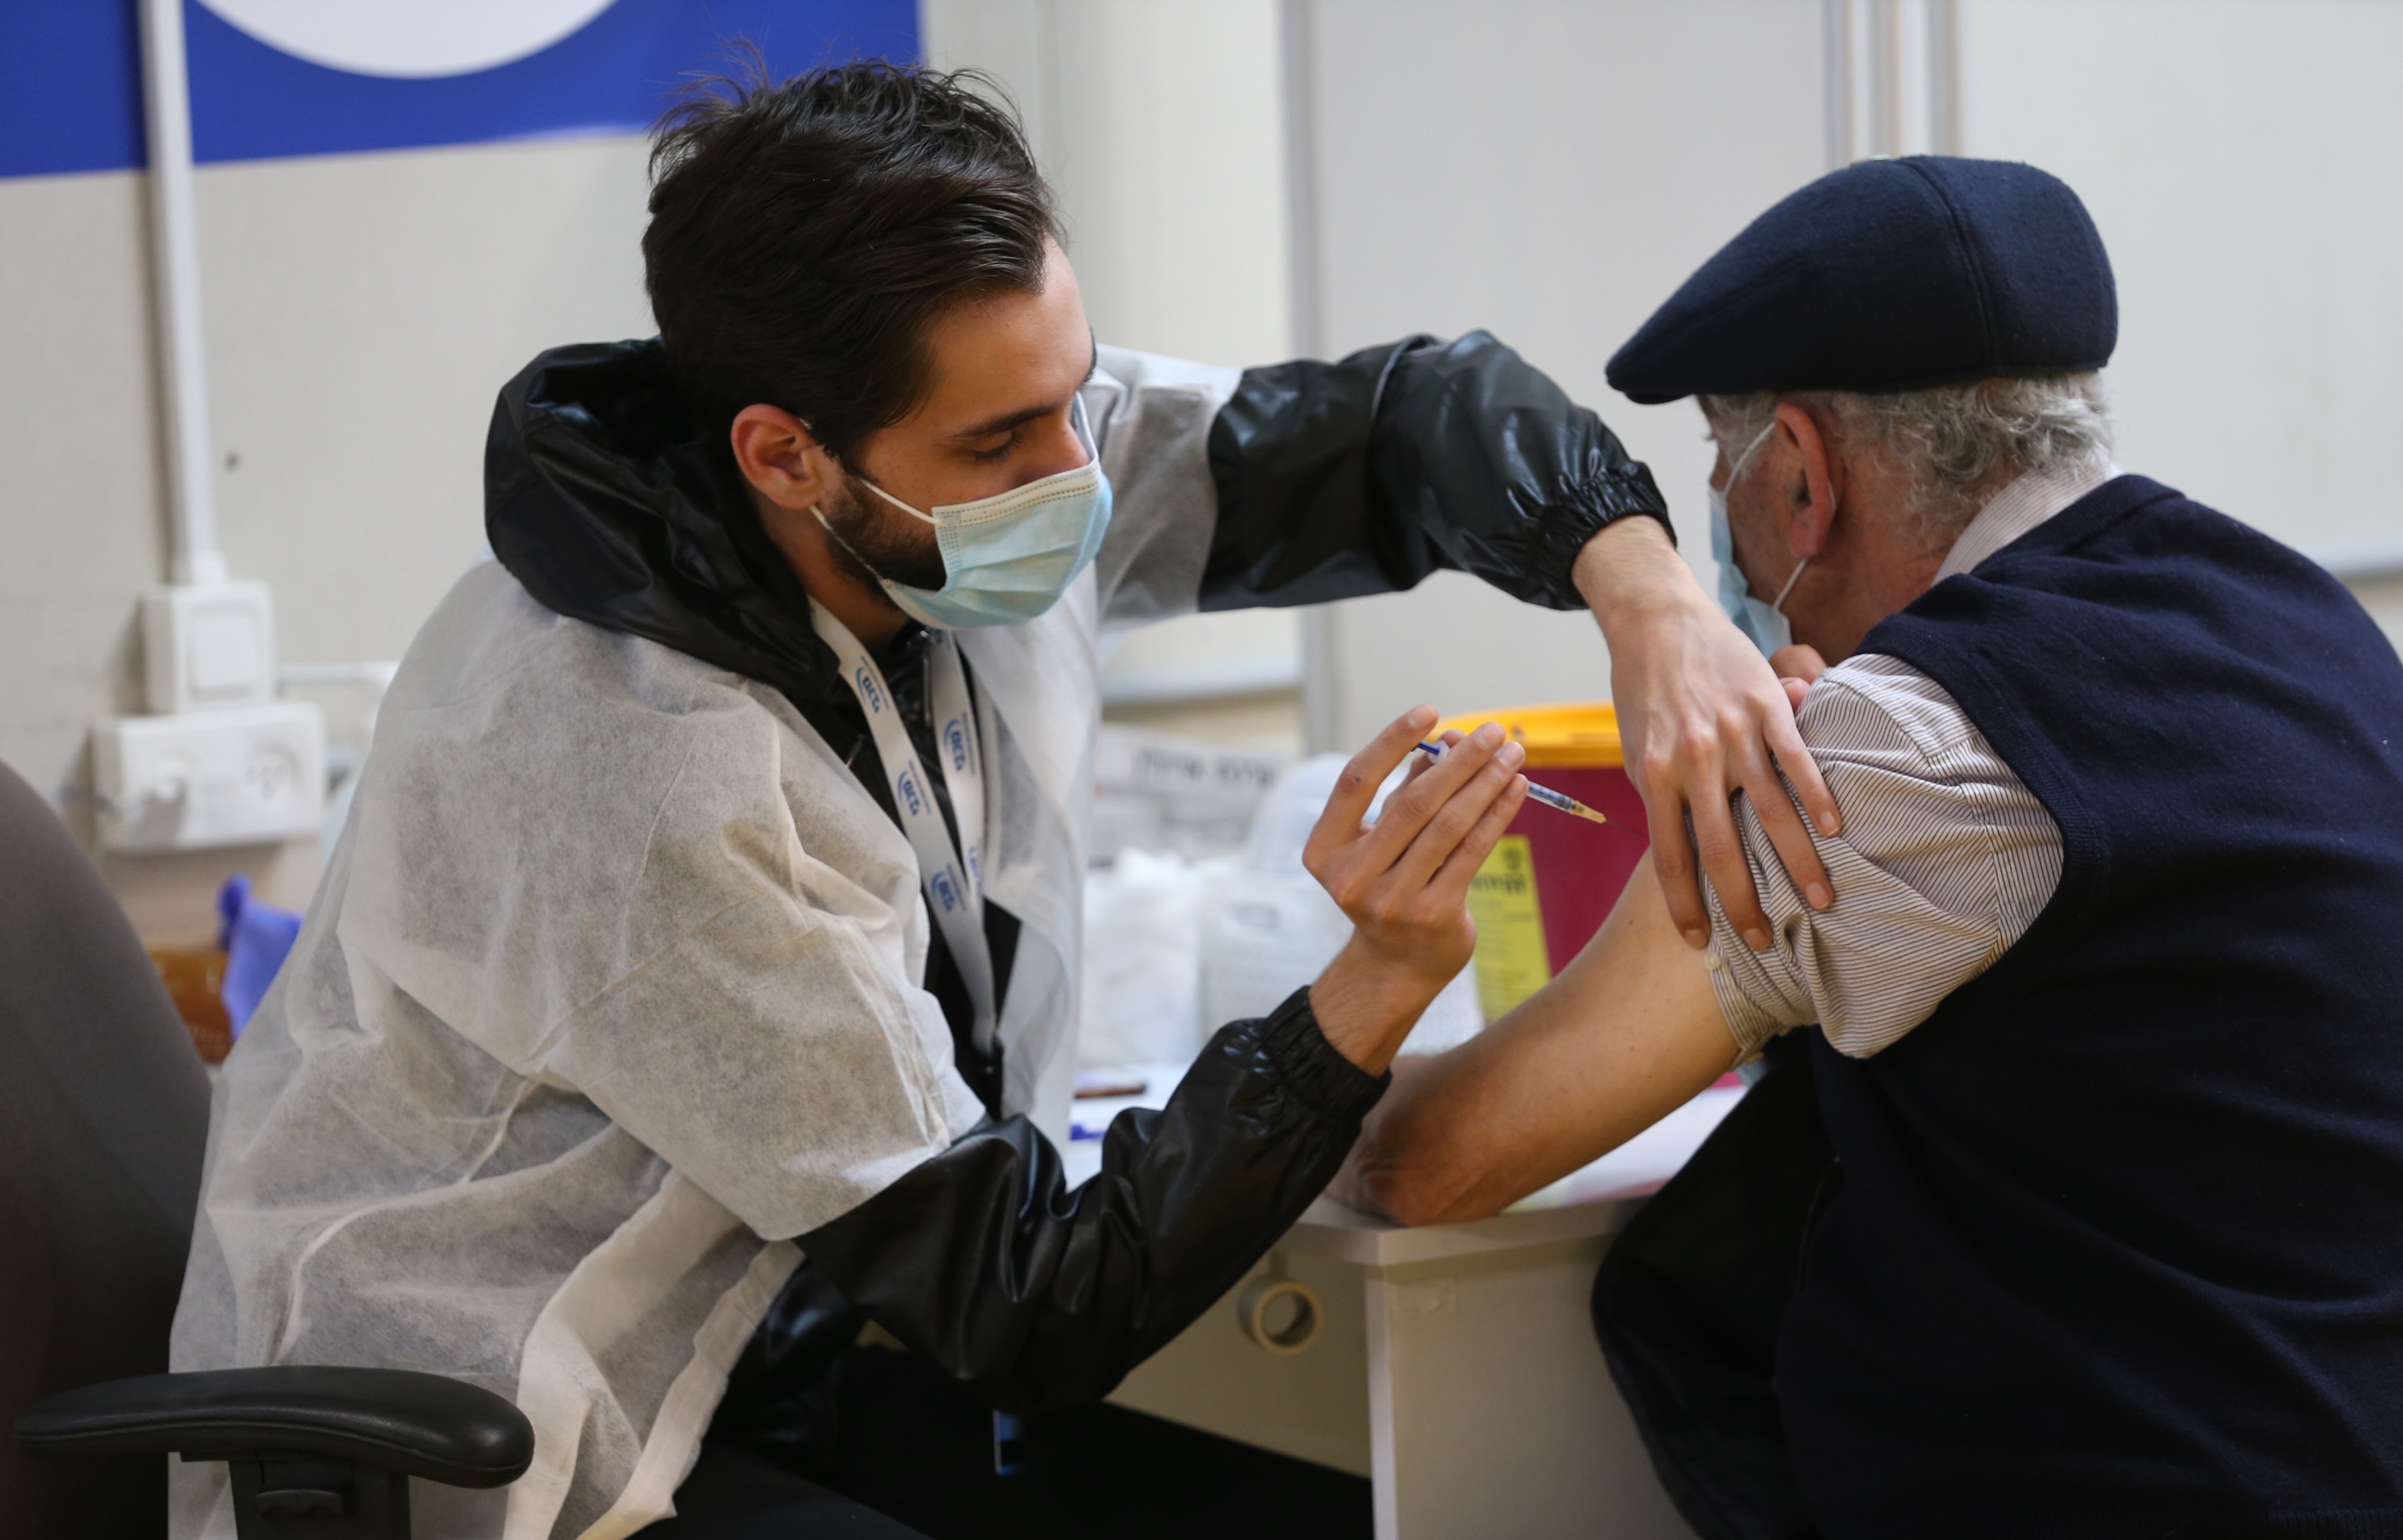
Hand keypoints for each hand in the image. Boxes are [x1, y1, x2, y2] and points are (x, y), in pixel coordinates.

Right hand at [1303, 707, 1528, 1074]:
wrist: (1396, 965)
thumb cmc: (1388, 884)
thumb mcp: (1382, 840)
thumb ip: (1405, 791)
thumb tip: (1447, 739)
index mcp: (1325, 850)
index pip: (1357, 781)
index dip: (1392, 741)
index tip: (1430, 710)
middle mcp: (1351, 877)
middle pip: (1412, 802)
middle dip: (1459, 760)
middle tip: (1492, 730)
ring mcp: (1391, 901)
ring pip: (1448, 826)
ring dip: (1486, 783)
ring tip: (1512, 753)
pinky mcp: (1433, 916)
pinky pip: (1472, 853)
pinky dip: (1497, 815)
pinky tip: (1516, 789)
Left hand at [1573, 520, 1839, 952]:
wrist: (1657, 621)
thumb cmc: (1644, 693)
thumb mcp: (1636, 749)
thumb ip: (1661, 796)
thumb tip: (1684, 849)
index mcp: (1653, 774)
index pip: (1670, 856)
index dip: (1685, 904)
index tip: (1699, 942)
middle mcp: (1693, 758)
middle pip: (1723, 847)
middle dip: (1744, 902)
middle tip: (1764, 942)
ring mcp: (1733, 731)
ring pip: (1772, 811)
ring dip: (1798, 863)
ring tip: (1821, 901)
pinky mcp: (1766, 704)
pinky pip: (1798, 758)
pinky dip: (1818, 796)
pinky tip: (1836, 829)